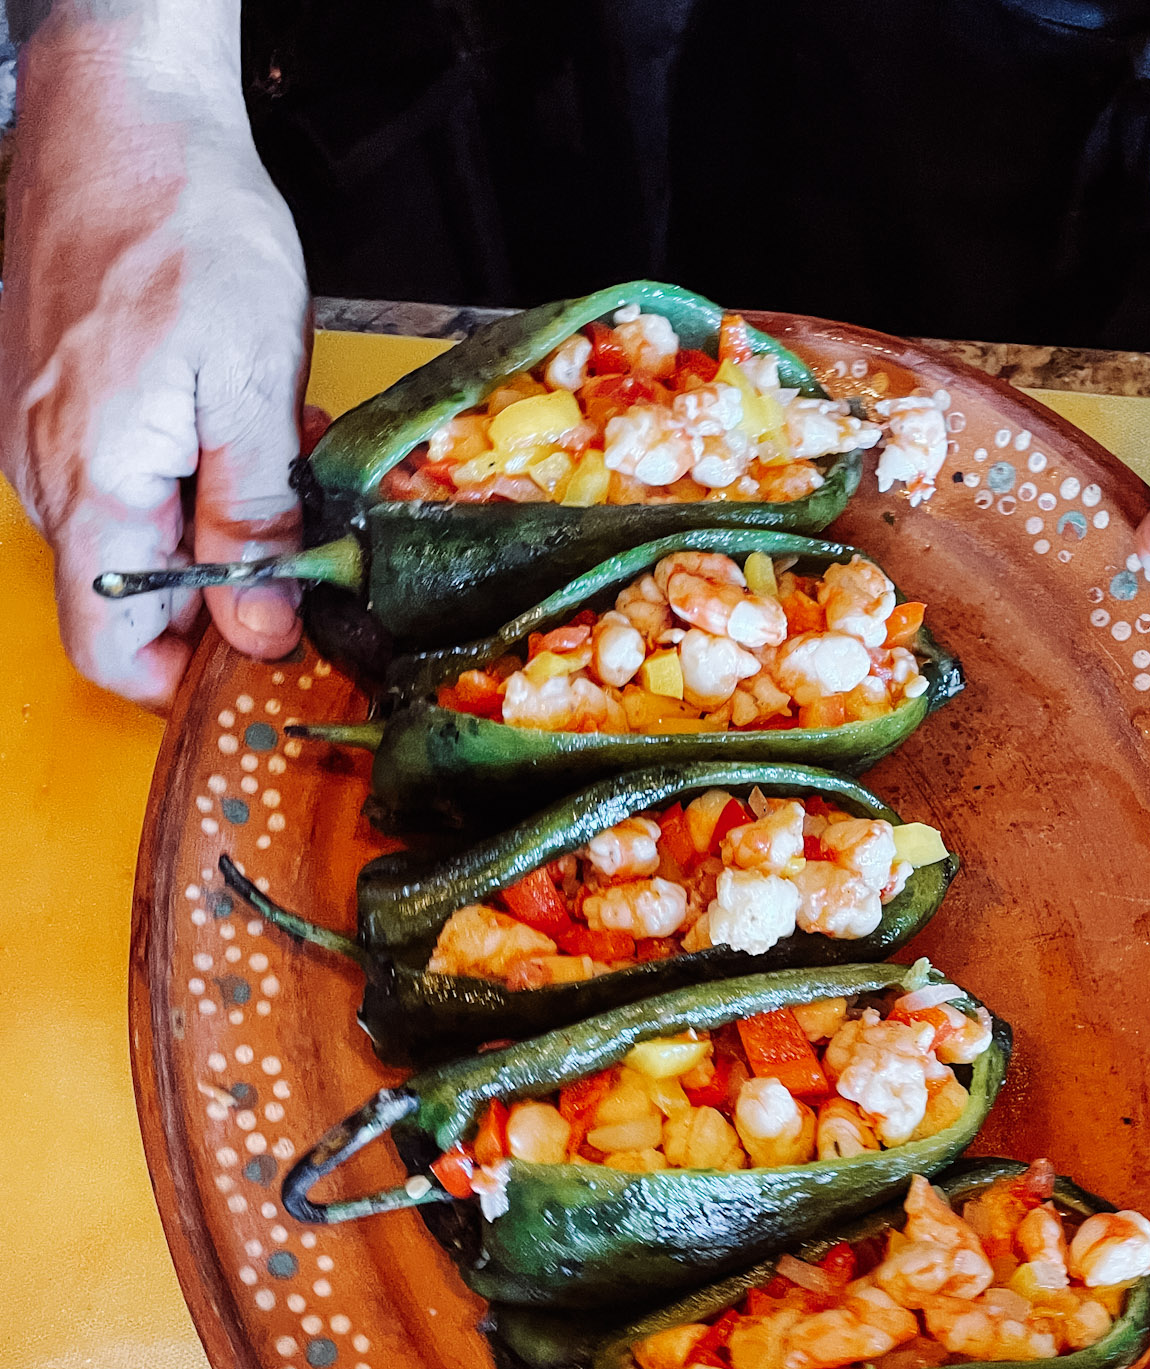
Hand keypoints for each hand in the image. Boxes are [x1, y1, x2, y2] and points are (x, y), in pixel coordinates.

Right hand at [0, 4, 310, 706]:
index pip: (113, 652)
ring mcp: (46, 439)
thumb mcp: (253, 386)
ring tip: (274, 456)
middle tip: (298, 535)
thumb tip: (257, 631)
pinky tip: (238, 421)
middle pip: (131, 601)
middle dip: (223, 589)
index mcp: (93, 488)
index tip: (269, 656)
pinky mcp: (61, 405)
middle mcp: (50, 477)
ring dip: (216, 526)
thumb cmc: (182, 222)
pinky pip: (125, 480)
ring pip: (136, 538)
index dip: (191, 676)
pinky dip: (191, 474)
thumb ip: (251, 523)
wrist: (121, 107)